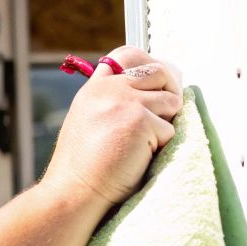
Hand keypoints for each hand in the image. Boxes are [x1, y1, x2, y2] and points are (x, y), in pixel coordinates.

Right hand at [42, 46, 181, 210]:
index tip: (158, 84)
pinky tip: (139, 159)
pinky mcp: (141, 120)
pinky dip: (161, 148)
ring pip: (170, 102)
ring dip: (165, 124)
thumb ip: (110, 101)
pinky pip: (169, 130)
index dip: (150, 65)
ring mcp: (126, 101)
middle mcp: (110, 88)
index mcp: (96, 87)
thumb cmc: (84, 167)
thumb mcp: (87, 120)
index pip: (128, 55)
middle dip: (169, 94)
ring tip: (144, 145)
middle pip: (159, 72)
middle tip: (166, 116)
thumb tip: (147, 95)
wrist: (75, 190)